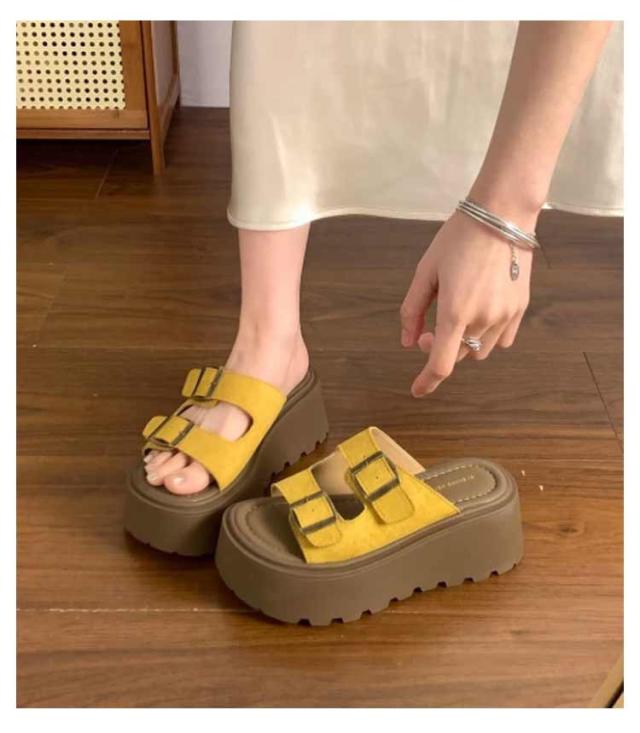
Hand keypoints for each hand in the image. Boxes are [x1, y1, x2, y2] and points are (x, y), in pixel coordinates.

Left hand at [400, 210, 532, 396]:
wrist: (503, 214)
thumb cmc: (458, 239)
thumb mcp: (425, 271)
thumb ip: (413, 310)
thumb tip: (408, 341)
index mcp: (455, 311)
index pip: (441, 364)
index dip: (427, 381)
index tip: (417, 391)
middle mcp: (483, 320)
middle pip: (459, 356)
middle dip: (441, 349)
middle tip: (430, 327)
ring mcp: (506, 316)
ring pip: (480, 351)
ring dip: (464, 344)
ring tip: (457, 315)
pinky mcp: (520, 308)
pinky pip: (502, 339)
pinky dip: (486, 336)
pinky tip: (479, 315)